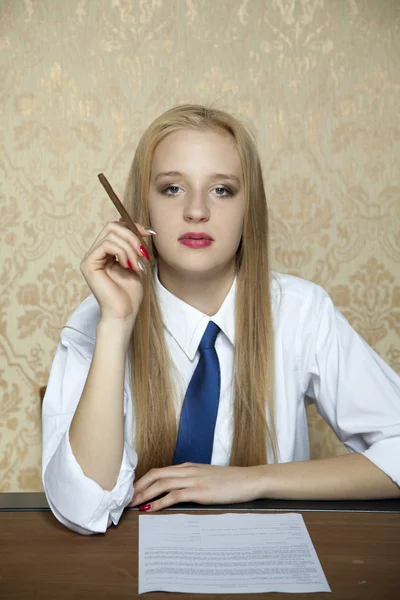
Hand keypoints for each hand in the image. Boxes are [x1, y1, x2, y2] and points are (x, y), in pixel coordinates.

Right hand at [80, 220, 152, 324]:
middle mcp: (95, 253)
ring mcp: (90, 258)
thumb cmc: (130, 294)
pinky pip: (106, 245)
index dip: (133, 227)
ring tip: (137, 265)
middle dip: (132, 236)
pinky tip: (127, 266)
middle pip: (112, 226)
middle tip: (143, 252)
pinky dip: (122, 252)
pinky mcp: (88, 264)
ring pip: (111, 235)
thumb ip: (134, 247)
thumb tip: (140, 228)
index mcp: (105, 253)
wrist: (124, 313)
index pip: (116, 227)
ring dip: (130, 248)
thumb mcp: (135, 264)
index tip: (149, 234)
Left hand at [129, 463, 263, 511]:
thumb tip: (178, 491)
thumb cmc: (230, 481)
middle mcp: (187, 470)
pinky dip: (159, 502)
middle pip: (155, 475)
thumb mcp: (207, 477)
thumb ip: (192, 481)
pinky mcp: (198, 491)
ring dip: (144, 495)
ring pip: (161, 484)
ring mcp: (192, 480)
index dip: (143, 480)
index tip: (133, 491)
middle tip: (126, 499)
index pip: (159, 471)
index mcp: (188, 467)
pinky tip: (150, 509)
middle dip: (138, 487)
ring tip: (133, 505)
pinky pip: (174, 496)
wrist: (248, 480)